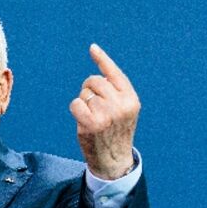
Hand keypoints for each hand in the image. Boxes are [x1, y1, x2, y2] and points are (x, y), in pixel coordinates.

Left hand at [70, 44, 140, 179]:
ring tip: (93, 116)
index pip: (115, 74)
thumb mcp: (124, 110)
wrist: (114, 159)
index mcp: (131, 99)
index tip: (92, 48)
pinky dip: (76, 109)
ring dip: (84, 102)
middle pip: (95, 81)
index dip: (102, 60)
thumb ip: (115, 93)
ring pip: (85, 92)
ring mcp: (106, 114)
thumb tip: (95, 77)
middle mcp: (120, 104)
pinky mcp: (91, 123)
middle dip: (89, 89)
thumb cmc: (116, 132)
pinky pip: (76, 103)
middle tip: (93, 105)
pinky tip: (83, 120)